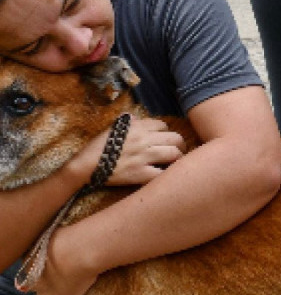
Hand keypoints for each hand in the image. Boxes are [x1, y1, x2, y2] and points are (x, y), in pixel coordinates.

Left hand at [32, 226, 96, 294]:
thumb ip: (55, 237)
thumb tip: (61, 233)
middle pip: (29, 285)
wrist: (82, 251)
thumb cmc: (70, 236)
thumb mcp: (58, 231)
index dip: (35, 264)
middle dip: (36, 284)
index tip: (46, 260)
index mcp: (33, 259)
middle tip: (50, 278)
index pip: (27, 264)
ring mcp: (49, 292)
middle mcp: (37, 278)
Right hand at [68, 118, 185, 187]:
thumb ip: (127, 121)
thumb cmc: (97, 146)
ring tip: (176, 164)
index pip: (163, 125)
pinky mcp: (141, 174)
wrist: (86, 165)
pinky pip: (163, 174)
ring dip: (178, 159)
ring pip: (174, 154)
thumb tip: (137, 117)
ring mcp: (144, 157)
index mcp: (137, 127)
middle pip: (175, 138)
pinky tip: (167, 177)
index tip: (165, 140)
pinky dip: (168, 176)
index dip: (166, 133)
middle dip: (180, 145)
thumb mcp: (112, 127)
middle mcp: (144, 139)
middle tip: (178, 152)